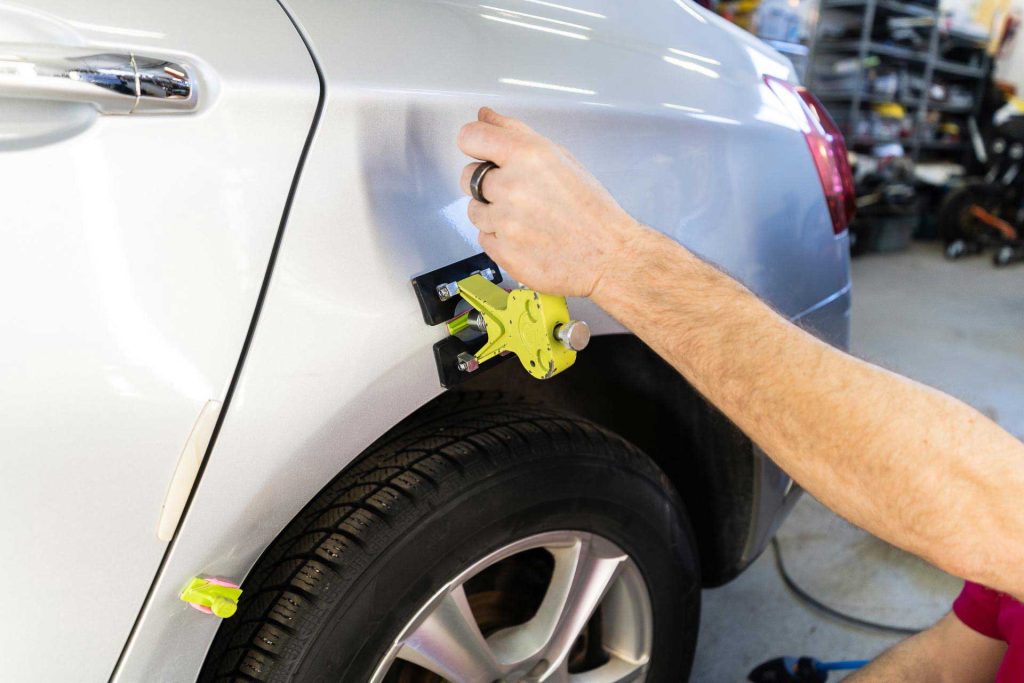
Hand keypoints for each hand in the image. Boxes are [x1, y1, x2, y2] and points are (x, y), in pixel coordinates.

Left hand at [458, 107, 643, 297]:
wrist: (609, 255)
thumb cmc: (591, 208)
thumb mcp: (559, 157)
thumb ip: (516, 133)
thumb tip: (485, 116)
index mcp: (527, 155)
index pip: (470, 136)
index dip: (475, 145)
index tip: (483, 153)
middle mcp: (512, 187)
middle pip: (468, 176)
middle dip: (488, 183)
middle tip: (520, 193)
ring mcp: (505, 222)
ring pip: (474, 210)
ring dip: (493, 213)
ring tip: (527, 218)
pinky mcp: (503, 252)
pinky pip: (484, 237)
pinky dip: (500, 238)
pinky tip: (527, 236)